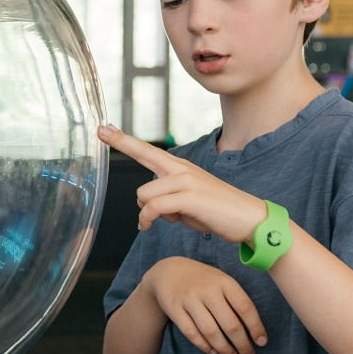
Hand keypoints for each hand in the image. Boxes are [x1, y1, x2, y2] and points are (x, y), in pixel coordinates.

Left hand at [98, 124, 268, 243]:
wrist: (249, 220)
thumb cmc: (216, 213)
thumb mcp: (186, 203)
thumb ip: (166, 198)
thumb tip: (147, 207)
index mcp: (179, 168)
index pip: (146, 150)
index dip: (123, 139)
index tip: (103, 128)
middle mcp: (181, 168)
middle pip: (142, 157)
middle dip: (125, 156)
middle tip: (105, 136)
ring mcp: (186, 180)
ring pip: (144, 194)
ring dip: (148, 213)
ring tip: (170, 219)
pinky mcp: (189, 196)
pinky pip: (153, 207)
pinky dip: (148, 219)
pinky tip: (151, 226)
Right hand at [147, 257, 266, 353]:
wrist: (170, 271)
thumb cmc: (204, 280)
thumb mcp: (222, 281)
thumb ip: (236, 300)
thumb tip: (252, 330)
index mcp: (224, 282)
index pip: (245, 308)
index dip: (256, 327)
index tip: (261, 342)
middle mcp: (207, 290)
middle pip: (230, 324)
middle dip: (242, 344)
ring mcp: (189, 299)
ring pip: (211, 332)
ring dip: (224, 349)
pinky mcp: (174, 309)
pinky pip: (191, 333)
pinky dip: (204, 346)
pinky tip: (213, 351)